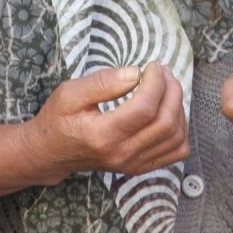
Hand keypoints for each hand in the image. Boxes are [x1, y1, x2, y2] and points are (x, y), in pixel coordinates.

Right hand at [0, 63, 189, 202]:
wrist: (52, 153)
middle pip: (166, 122)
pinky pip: (177, 151)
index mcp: (102, 135)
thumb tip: (135, 73)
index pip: (144, 109)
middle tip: (163, 72)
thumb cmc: (58, 119)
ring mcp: (133, 164)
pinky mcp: (140, 167)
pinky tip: (168, 111)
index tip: (152, 66)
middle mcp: (121, 154)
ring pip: (176, 136)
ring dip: (178, 106)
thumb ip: (101, 83)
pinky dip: (181, 128)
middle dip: (171, 90)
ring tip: (167, 87)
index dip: (156, 82)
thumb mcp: (69, 93)